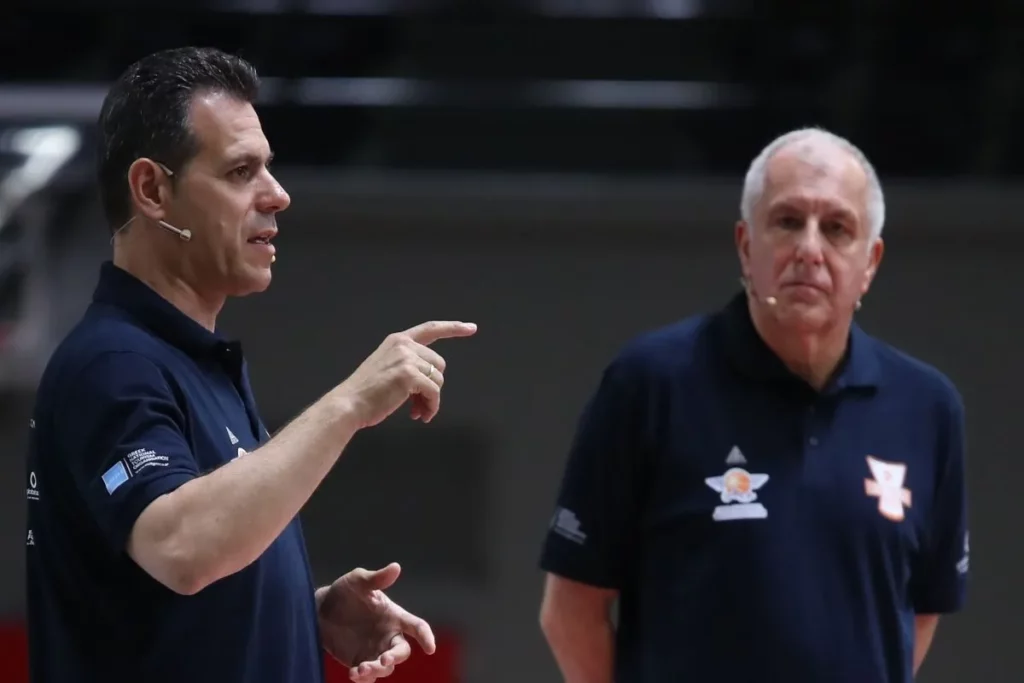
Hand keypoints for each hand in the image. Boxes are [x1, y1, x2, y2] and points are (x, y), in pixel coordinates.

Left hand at [317, 563, 436, 682]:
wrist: (319, 610)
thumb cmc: (344, 591)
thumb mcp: (358, 581)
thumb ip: (376, 578)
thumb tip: (396, 567)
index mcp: (394, 616)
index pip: (416, 626)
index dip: (425, 636)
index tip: (429, 648)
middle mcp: (388, 635)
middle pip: (401, 652)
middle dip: (395, 658)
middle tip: (383, 660)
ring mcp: (375, 651)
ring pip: (386, 668)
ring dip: (376, 670)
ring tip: (359, 669)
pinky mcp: (360, 662)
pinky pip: (368, 677)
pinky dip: (363, 678)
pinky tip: (353, 673)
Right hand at [336, 320, 476, 427]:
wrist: (349, 404)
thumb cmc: (366, 393)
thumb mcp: (387, 367)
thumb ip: (409, 365)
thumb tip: (432, 382)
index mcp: (398, 341)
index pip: (431, 328)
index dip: (453, 328)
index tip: (471, 328)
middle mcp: (404, 345)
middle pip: (438, 365)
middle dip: (432, 386)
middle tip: (418, 404)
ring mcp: (407, 359)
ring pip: (438, 380)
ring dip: (431, 399)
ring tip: (417, 411)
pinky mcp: (409, 375)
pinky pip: (434, 393)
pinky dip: (431, 407)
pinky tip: (421, 415)